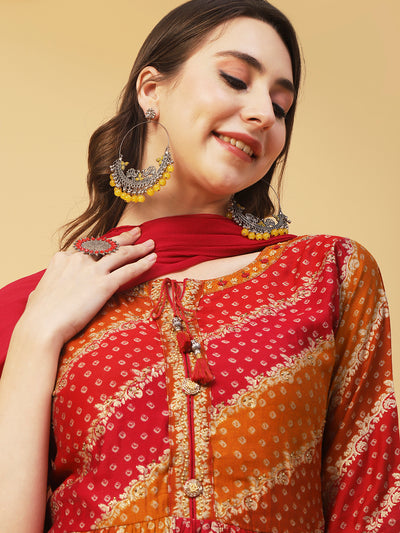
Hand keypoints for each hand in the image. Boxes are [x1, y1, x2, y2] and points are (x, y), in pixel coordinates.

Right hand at [20, 228, 155, 347]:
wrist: (42, 326)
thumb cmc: (38, 315)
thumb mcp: (40, 291)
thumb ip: (50, 283)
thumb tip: (47, 288)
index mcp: (62, 258)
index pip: (87, 248)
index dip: (102, 245)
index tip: (112, 243)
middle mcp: (79, 259)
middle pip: (107, 245)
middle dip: (124, 238)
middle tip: (137, 232)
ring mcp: (92, 270)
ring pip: (122, 254)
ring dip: (139, 248)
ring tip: (151, 244)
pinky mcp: (104, 284)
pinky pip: (129, 270)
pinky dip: (143, 264)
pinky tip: (153, 260)